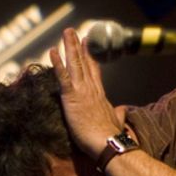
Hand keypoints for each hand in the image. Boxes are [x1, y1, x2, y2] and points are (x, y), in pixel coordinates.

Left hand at [49, 28, 125, 158]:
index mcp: (100, 95)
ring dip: (70, 47)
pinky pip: (63, 77)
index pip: (94, 72)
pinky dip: (57, 63)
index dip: (91, 58)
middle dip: (79, 47)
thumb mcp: (117, 121)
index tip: (88, 45)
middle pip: (84, 63)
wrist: (107, 142)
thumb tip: (123, 110)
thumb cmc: (110, 136)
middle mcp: (91, 89)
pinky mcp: (72, 97)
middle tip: (74, 33)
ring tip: (66, 33)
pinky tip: (52, 52)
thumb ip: (119, 113)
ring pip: (75, 64)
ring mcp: (82, 91)